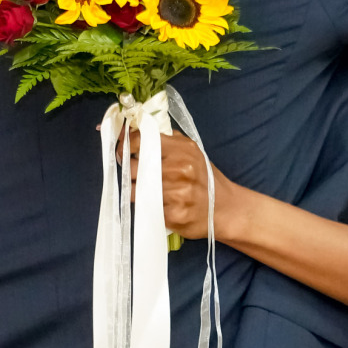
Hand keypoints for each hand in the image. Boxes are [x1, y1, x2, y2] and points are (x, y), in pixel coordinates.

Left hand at [122, 128, 237, 239]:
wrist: (225, 208)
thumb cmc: (205, 178)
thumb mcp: (192, 152)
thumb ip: (167, 141)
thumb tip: (136, 133)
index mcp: (183, 150)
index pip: (142, 141)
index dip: (126, 146)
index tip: (122, 151)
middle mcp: (179, 169)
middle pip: (135, 167)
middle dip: (129, 171)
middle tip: (133, 173)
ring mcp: (176, 193)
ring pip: (136, 190)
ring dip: (136, 191)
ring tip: (145, 190)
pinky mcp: (173, 214)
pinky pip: (146, 207)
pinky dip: (146, 205)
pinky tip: (157, 203)